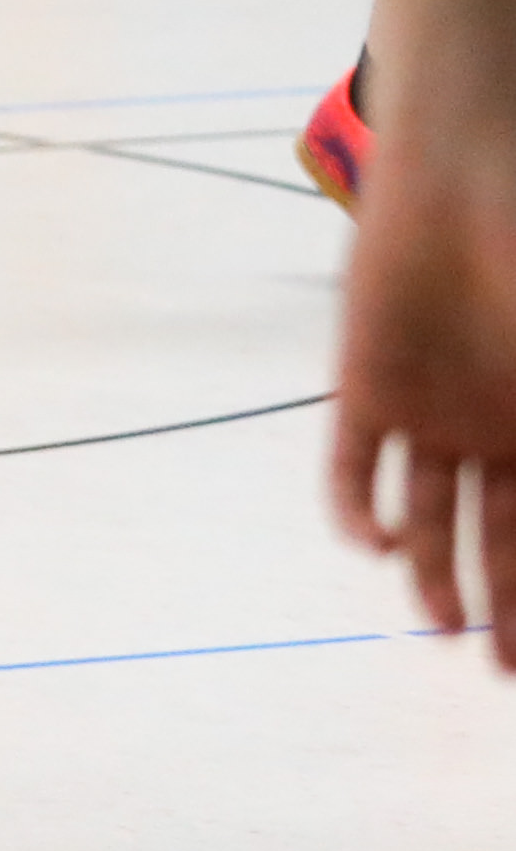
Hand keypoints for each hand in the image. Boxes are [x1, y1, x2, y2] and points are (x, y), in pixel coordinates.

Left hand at [330, 123, 515, 665]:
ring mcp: (424, 415)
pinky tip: (377, 543)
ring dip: (429, 571)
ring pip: (423, 517)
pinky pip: (351, 464)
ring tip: (440, 621)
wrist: (466, 178)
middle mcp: (487, 436)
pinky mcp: (362, 387)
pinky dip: (357, 507)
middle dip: (504, 609)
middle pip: (495, 544)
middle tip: (503, 672)